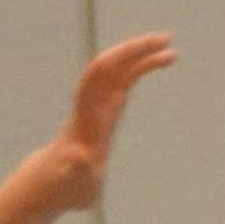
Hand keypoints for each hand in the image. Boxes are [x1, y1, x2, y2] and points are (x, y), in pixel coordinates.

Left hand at [28, 32, 177, 213]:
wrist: (54, 181)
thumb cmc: (66, 185)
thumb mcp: (75, 182)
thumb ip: (78, 169)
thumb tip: (79, 158)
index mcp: (87, 114)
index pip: (101, 77)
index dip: (121, 59)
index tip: (145, 49)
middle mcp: (92, 104)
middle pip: (112, 66)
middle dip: (135, 49)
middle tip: (166, 38)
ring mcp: (99, 106)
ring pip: (119, 71)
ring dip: (140, 55)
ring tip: (170, 49)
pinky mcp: (106, 111)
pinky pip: (123, 82)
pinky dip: (139, 70)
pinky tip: (156, 63)